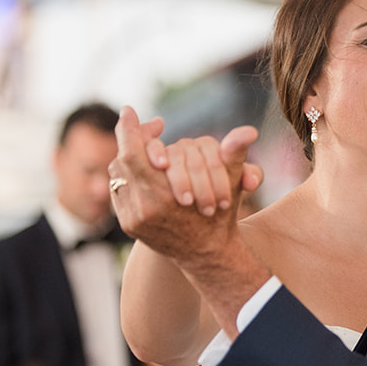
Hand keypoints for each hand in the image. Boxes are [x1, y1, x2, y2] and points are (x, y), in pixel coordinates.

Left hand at [107, 107, 258, 259]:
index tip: (128, 110)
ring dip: (127, 155)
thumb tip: (249, 131)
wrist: (207, 255)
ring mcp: (133, 218)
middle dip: (130, 138)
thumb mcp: (231, 184)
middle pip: (123, 161)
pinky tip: (140, 167)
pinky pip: (117, 188)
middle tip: (137, 123)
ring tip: (140, 145)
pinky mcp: (128, 223)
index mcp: (166, 197)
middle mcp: (144, 208)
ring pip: (117, 173)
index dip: (129, 130)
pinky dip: (126, 174)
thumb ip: (235, 154)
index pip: (133, 155)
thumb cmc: (221, 217)